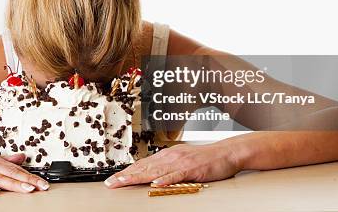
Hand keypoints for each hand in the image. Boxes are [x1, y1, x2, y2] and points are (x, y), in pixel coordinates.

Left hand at [104, 141, 242, 187]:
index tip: (113, 179)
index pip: (142, 165)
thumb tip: (151, 175)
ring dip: (138, 177)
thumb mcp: (182, 161)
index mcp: (167, 155)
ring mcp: (180, 162)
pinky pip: (176, 175)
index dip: (126, 172)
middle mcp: (170, 156)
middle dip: (125, 176)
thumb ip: (167, 167)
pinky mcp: (192, 168)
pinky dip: (165, 179)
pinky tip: (155, 183)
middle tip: (111, 183)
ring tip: (124, 182)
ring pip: (155, 171)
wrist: (227, 152)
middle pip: (143, 167)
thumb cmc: (206, 159)